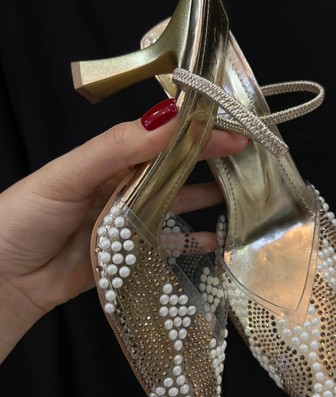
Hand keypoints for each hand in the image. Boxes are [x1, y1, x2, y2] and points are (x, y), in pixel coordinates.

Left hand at [0, 110, 247, 362]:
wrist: (2, 280)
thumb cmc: (25, 218)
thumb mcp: (69, 174)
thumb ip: (117, 148)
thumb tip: (169, 116)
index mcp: (110, 160)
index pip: (162, 138)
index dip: (199, 133)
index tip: (236, 133)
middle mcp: (123, 186)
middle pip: (175, 170)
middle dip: (211, 162)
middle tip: (250, 162)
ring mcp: (128, 222)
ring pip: (177, 205)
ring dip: (207, 199)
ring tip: (242, 198)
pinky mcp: (130, 255)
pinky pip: (169, 245)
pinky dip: (193, 243)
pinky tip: (217, 240)